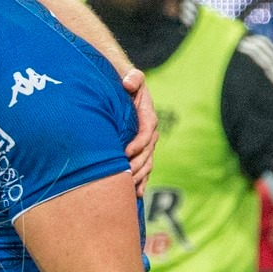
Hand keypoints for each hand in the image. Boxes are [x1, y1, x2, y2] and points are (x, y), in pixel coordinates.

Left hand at [119, 67, 156, 194]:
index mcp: (148, 116)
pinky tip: (137, 194)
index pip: (147, 132)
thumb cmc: (124, 83)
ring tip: (130, 187)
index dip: (139, 143)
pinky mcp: (139, 150)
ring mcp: (145, 142)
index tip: (126, 152)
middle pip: (148, 152)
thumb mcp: (130, 77)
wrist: (123, 89)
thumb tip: (129, 83)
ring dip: (140, 176)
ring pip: (147, 163)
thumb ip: (133, 78)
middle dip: (138, 164)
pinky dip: (142, 181)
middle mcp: (149, 131)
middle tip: (126, 175)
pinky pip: (144, 168)